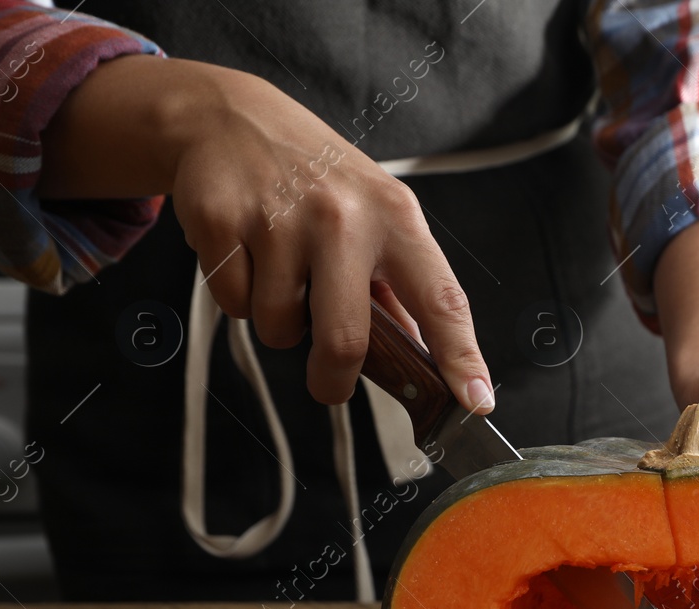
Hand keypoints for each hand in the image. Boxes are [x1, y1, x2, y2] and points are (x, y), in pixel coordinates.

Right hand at [38, 56, 492, 410]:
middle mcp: (343, 217)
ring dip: (280, 323)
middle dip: (333, 381)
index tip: (476, 399)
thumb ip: (400, 285)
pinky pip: (234, 304)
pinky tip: (246, 254)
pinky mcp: (222, 222)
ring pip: (280, 329)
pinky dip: (238, 296)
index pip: (441, 299)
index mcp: (395, 217)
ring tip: (281, 274)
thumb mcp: (376, 212)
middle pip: (345, 340)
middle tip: (328, 383)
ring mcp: (279, 219)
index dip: (461, 356)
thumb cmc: (317, 178)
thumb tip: (426, 355)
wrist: (231, 118)